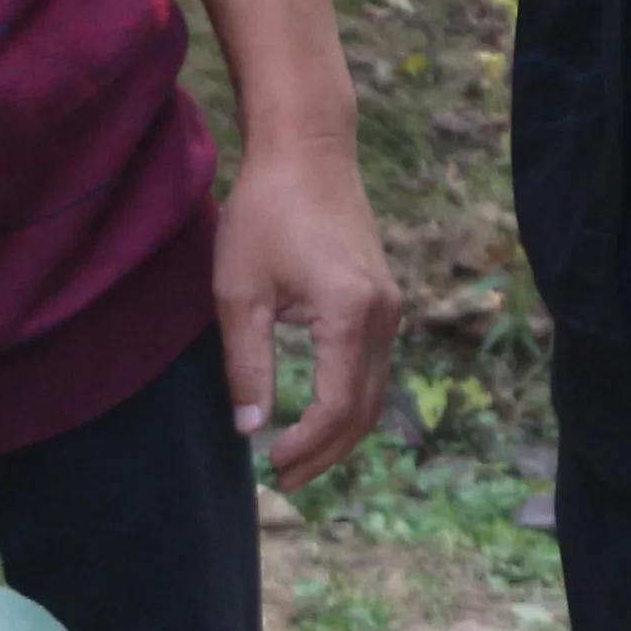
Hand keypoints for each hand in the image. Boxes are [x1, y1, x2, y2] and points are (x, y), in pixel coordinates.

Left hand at [216, 130, 402, 488]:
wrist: (308, 149)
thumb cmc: (266, 211)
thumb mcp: (240, 291)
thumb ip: (247, 365)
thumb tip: (251, 430)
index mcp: (350, 315)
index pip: (338, 408)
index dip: (307, 447)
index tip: (269, 464)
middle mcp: (384, 316)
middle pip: (365, 410)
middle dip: (326, 453)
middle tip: (282, 481)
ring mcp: (390, 307)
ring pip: (374, 392)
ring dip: (340, 432)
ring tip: (297, 458)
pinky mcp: (384, 298)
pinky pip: (373, 367)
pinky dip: (349, 402)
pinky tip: (317, 413)